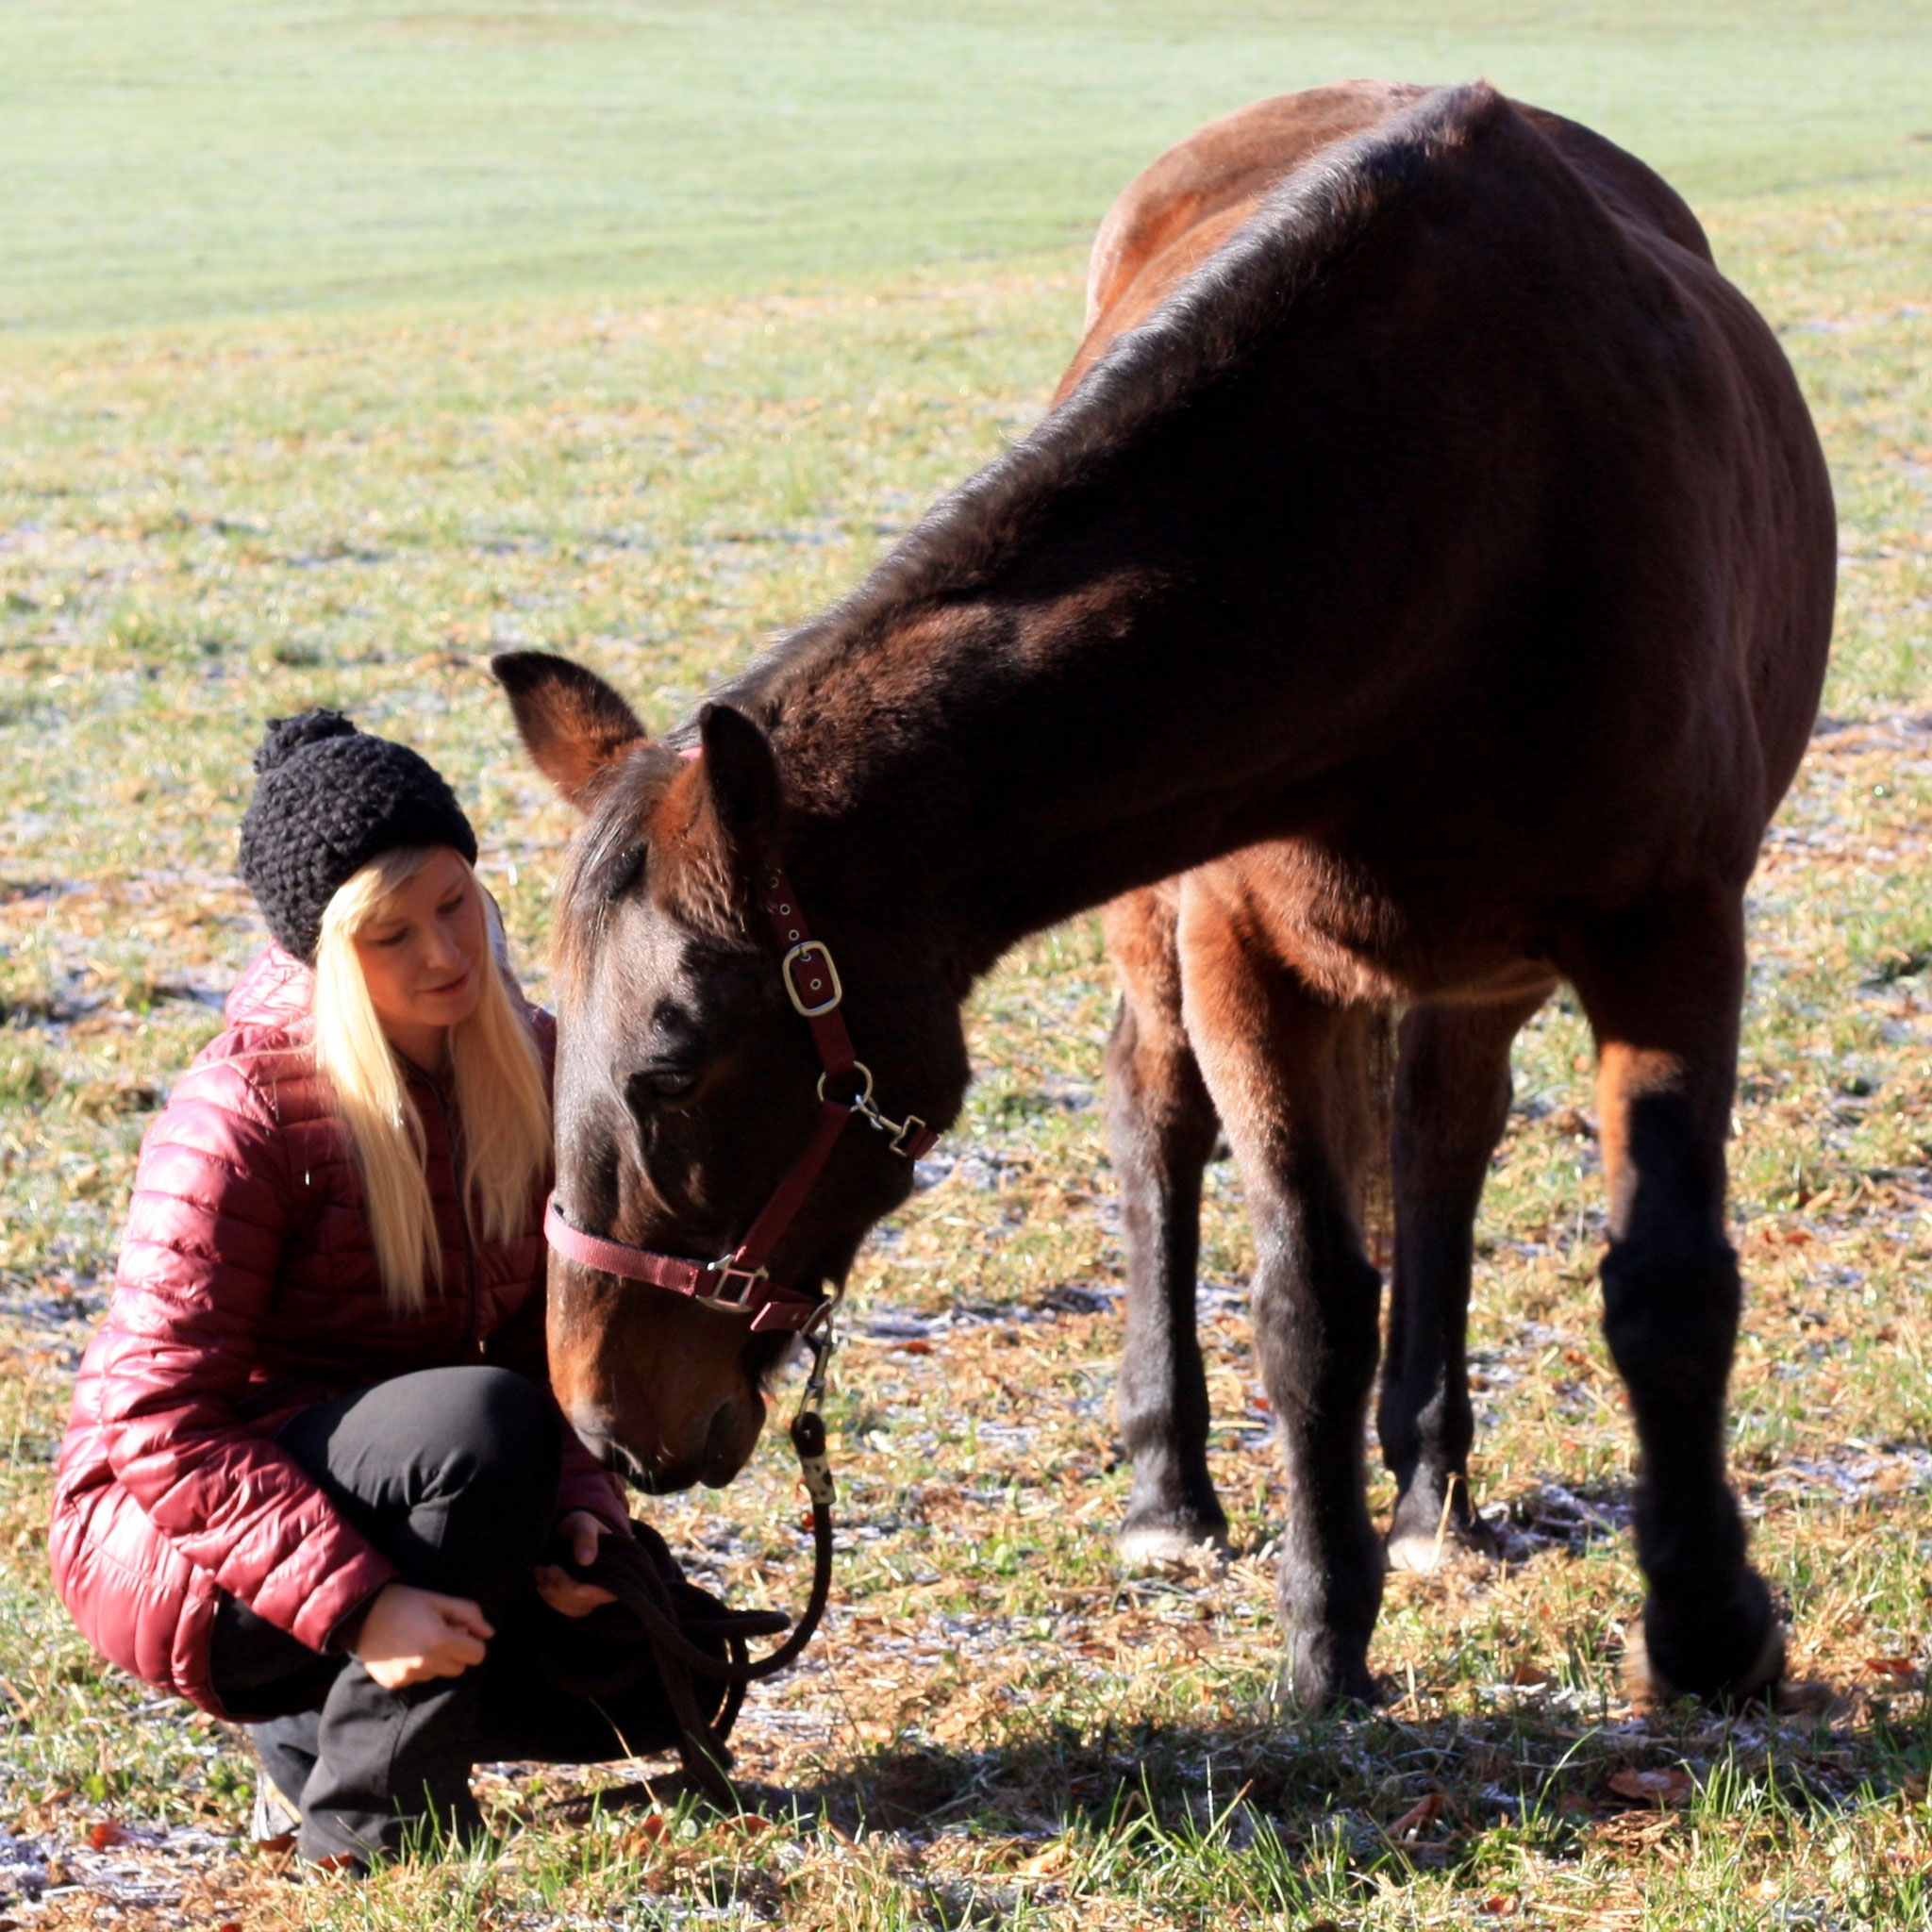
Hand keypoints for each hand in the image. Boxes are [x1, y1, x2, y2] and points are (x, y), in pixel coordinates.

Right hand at [347, 1582, 491, 1689]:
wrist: (360, 1615)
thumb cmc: (404, 1602)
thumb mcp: (439, 1600)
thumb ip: (469, 1614)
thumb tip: (489, 1633)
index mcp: (441, 1642)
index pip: (477, 1655)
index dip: (471, 1641)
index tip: (458, 1630)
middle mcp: (426, 1664)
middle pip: (459, 1668)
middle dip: (455, 1652)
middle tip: (437, 1633)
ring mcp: (409, 1677)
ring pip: (438, 1674)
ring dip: (436, 1661)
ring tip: (418, 1639)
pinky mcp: (394, 1684)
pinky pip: (417, 1679)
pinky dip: (416, 1668)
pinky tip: (403, 1650)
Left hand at [535, 1510, 620, 1618]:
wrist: (567, 1532)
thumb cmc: (580, 1526)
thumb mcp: (584, 1524)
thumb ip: (586, 1538)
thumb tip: (585, 1561)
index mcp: (617, 1570)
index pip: (604, 1592)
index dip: (581, 1591)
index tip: (559, 1574)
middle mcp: (607, 1588)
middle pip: (584, 1602)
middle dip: (560, 1586)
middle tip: (546, 1567)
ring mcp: (591, 1597)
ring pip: (570, 1607)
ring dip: (551, 1590)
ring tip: (540, 1570)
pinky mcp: (576, 1601)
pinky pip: (561, 1607)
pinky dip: (548, 1594)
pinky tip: (541, 1579)